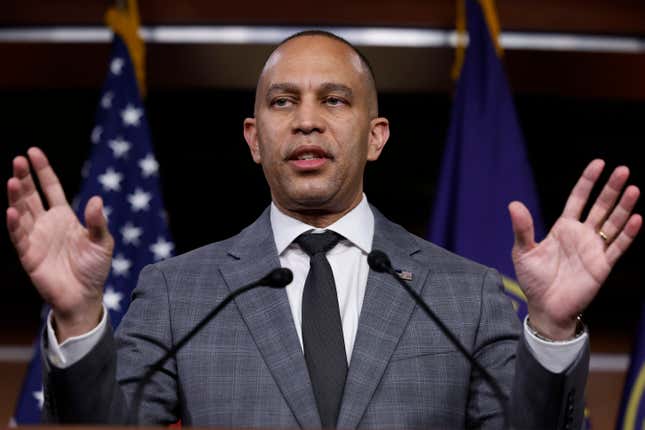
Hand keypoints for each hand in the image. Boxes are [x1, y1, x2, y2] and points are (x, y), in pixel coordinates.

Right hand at [6, 147, 113, 340]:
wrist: (85, 296)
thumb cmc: (94, 268)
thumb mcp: (102, 242)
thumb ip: (98, 222)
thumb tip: (96, 199)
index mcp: (64, 216)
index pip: (50, 188)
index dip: (42, 170)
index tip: (33, 152)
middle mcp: (46, 223)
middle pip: (32, 196)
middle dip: (24, 178)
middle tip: (18, 161)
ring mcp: (35, 237)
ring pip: (22, 212)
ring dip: (16, 197)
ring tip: (12, 180)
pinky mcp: (29, 255)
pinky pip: (19, 237)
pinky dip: (15, 224)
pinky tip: (11, 211)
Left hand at [509, 160, 641, 339]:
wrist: (545, 308)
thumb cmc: (533, 280)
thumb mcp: (523, 252)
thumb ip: (522, 229)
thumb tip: (513, 204)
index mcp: (563, 228)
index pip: (578, 199)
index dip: (588, 181)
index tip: (599, 163)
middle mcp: (582, 235)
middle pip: (600, 206)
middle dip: (611, 189)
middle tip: (623, 170)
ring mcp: (594, 249)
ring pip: (613, 223)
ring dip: (624, 206)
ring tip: (633, 188)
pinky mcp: (602, 266)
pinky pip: (618, 247)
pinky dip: (627, 233)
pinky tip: (636, 218)